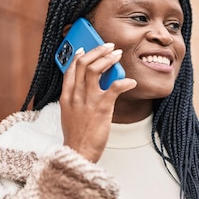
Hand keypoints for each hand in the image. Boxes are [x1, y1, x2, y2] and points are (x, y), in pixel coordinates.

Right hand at [60, 43, 136, 161]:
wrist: (79, 152)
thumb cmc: (77, 136)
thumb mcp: (69, 114)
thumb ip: (76, 99)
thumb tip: (87, 87)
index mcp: (66, 96)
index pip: (70, 69)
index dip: (78, 56)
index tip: (85, 49)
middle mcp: (75, 95)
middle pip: (84, 63)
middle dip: (97, 51)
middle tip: (109, 47)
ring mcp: (88, 100)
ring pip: (96, 69)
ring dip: (109, 59)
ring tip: (118, 55)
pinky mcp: (102, 108)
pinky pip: (115, 87)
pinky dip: (125, 82)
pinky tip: (131, 82)